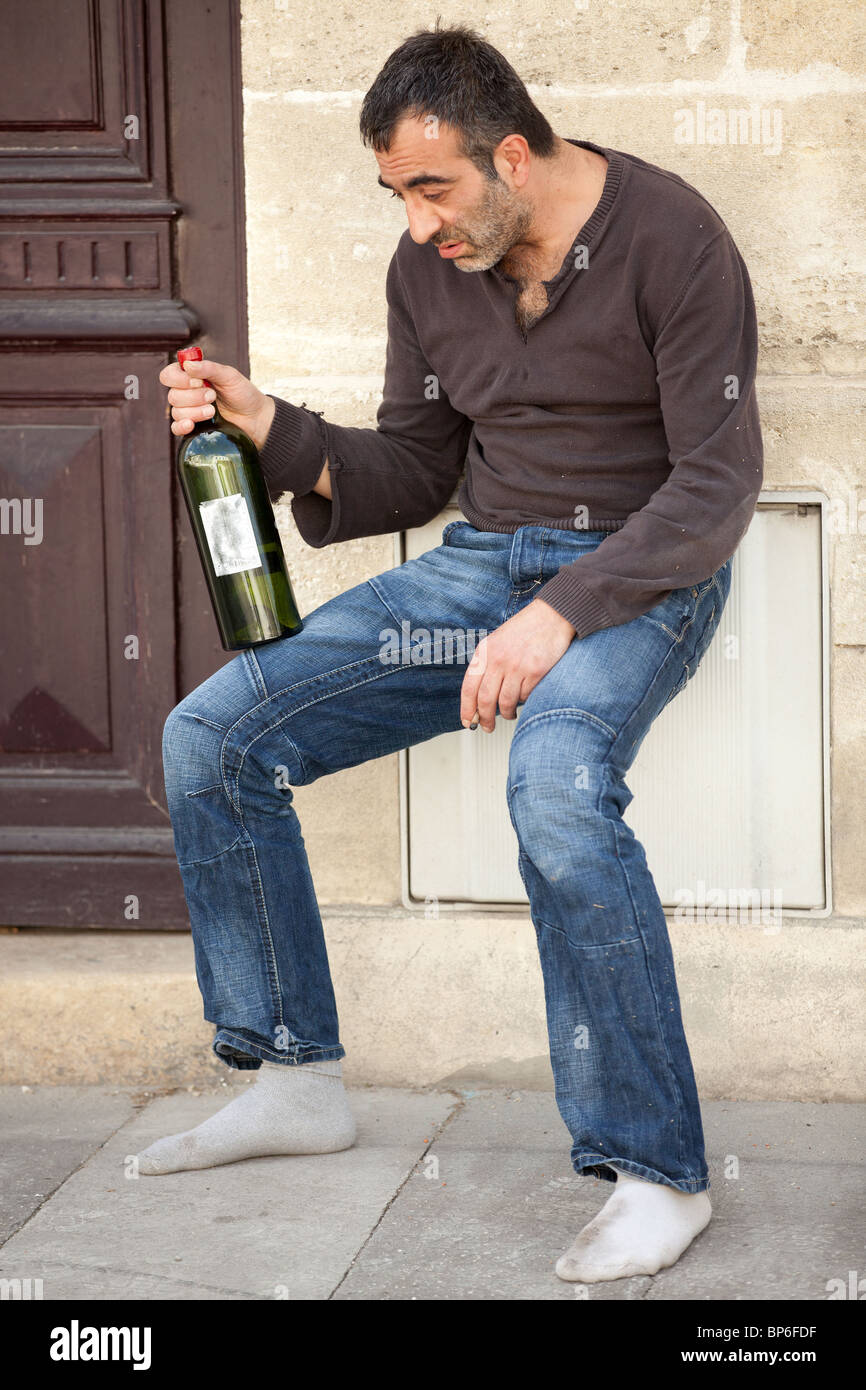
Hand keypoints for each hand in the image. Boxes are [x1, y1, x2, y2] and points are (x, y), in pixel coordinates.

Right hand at [159, 354, 275, 447]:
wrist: (256, 419)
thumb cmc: (243, 394)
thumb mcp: (229, 376)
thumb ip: (209, 368)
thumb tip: (188, 365)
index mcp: (192, 377)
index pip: (169, 375)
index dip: (179, 379)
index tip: (198, 382)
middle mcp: (188, 394)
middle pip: (173, 396)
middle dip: (194, 397)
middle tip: (213, 396)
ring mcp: (189, 411)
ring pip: (176, 412)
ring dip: (195, 411)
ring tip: (213, 411)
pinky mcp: (194, 428)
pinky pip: (176, 429)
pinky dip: (182, 426)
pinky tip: (191, 425)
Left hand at [460, 598, 576, 731]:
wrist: (552, 615)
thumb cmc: (525, 629)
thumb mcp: (497, 642)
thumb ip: (487, 666)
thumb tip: (479, 698)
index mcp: (485, 652)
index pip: (469, 687)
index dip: (466, 709)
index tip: (467, 721)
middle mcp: (498, 659)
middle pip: (485, 700)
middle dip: (485, 719)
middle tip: (487, 727)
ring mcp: (517, 666)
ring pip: (506, 702)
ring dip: (507, 713)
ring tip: (509, 714)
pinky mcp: (535, 671)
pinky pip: (526, 696)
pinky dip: (524, 701)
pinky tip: (525, 696)